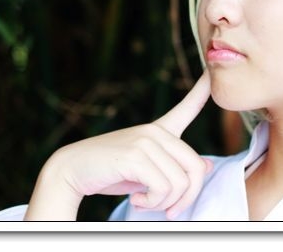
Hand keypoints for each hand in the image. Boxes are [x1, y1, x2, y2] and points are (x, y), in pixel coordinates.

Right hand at [24, 71, 212, 220]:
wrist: (71, 171)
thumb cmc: (110, 173)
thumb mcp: (147, 170)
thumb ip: (174, 166)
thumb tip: (206, 165)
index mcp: (159, 130)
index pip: (188, 107)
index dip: (202, 90)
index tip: (211, 72)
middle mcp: (156, 132)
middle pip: (196, 170)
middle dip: (186, 198)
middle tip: (170, 211)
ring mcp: (146, 141)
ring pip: (180, 184)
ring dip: (165, 204)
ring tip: (146, 202)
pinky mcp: (135, 156)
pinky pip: (163, 189)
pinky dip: (152, 203)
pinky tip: (136, 198)